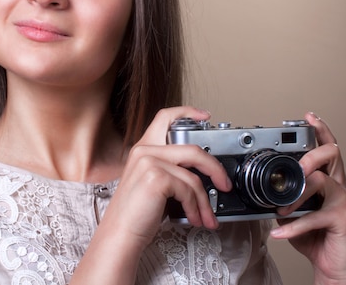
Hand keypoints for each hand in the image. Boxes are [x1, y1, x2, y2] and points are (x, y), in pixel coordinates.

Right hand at [71, 106, 231, 284]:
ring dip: (205, 201)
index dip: (187, 112)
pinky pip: (189, 189)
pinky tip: (194, 218)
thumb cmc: (136, 214)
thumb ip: (172, 169)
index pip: (165, 117)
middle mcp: (144, 150)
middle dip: (215, 169)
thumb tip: (203, 173)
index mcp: (143, 148)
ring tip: (206, 216)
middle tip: (224, 184)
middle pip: (193, 148)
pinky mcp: (156, 177)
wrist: (120, 233)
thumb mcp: (153, 183)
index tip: (204, 116)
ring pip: (194, 176)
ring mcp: (149, 161)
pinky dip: (196, 207)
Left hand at [271, 112, 345, 283]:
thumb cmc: (314, 235)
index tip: (309, 117)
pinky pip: (315, 216)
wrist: (330, 264)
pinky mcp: (343, 219)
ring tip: (280, 210)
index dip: (320, 130)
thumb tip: (258, 188)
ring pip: (322, 181)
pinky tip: (279, 233)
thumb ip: (282, 195)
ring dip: (296, 195)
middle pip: (332, 154)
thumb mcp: (292, 211)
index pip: (327, 148)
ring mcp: (343, 201)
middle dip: (310, 155)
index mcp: (327, 179)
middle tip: (295, 168)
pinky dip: (294, 226)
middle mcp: (339, 186)